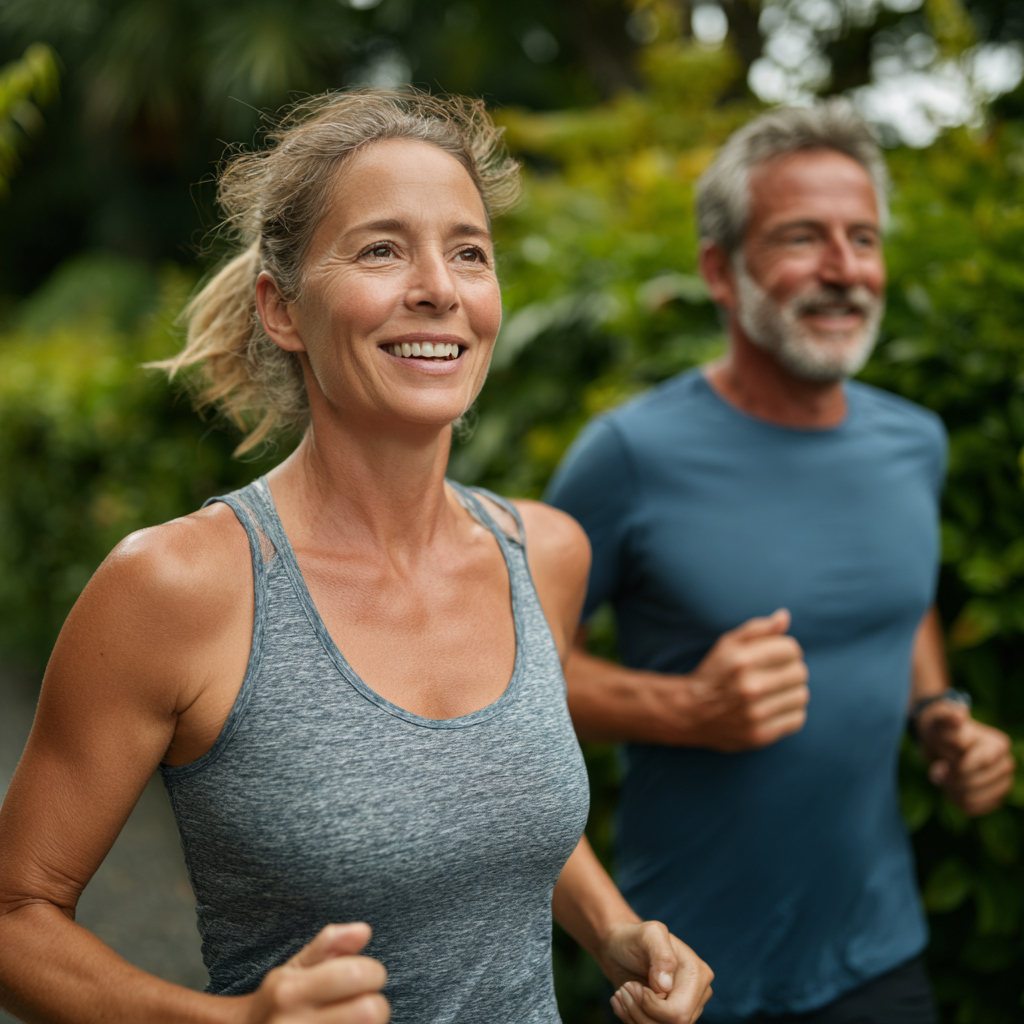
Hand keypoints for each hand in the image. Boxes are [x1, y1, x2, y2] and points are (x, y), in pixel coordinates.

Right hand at [244, 923, 388, 1023]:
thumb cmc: (280, 1001)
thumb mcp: (295, 968)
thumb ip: (330, 944)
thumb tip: (363, 930)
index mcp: (289, 991)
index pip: (357, 975)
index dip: (373, 972)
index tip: (367, 976)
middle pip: (370, 1012)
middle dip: (376, 1004)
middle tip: (362, 1002)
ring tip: (349, 1019)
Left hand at [600, 920, 712, 1023]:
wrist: (619, 945)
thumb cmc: (633, 937)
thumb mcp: (648, 934)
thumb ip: (661, 954)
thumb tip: (667, 986)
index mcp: (697, 974)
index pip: (679, 1012)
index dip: (652, 1007)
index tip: (632, 986)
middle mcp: (696, 995)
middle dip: (641, 1012)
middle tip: (624, 989)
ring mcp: (683, 1006)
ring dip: (633, 1016)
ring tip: (620, 993)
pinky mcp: (668, 1015)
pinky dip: (631, 1020)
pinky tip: (621, 1001)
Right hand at [685, 609, 808, 751]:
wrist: (690, 713)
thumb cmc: (714, 674)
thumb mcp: (728, 644)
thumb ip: (757, 629)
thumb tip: (784, 616)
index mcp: (742, 660)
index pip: (791, 649)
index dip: (786, 650)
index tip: (775, 656)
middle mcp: (749, 687)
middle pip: (799, 672)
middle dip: (790, 670)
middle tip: (774, 675)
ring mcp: (755, 713)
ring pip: (801, 696)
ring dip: (792, 692)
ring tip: (774, 692)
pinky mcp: (760, 734)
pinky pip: (797, 719)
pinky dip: (790, 713)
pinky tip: (773, 708)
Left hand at [917, 701, 1015, 815]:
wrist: (941, 743)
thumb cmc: (941, 730)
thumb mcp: (939, 721)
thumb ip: (947, 718)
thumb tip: (959, 714)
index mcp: (999, 745)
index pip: (983, 764)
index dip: (959, 768)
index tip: (942, 764)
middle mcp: (1006, 765)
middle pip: (977, 784)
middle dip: (951, 779)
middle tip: (939, 769)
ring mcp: (1002, 783)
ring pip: (974, 799)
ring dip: (951, 791)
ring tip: (943, 777)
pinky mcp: (992, 798)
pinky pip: (973, 809)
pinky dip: (955, 801)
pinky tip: (950, 788)